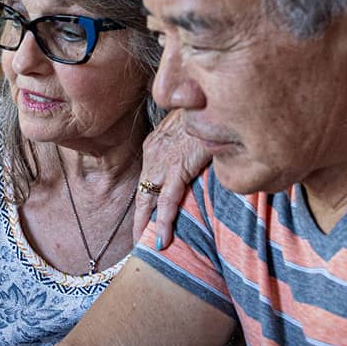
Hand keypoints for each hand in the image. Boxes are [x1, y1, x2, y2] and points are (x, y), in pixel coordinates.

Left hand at [133, 109, 211, 249]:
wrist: (210, 98)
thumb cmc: (206, 109)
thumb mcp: (192, 126)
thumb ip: (188, 143)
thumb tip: (196, 155)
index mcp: (155, 145)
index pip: (147, 178)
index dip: (146, 199)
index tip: (145, 216)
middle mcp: (153, 155)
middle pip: (143, 193)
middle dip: (139, 219)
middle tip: (137, 241)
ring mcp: (163, 163)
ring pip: (150, 201)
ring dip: (147, 227)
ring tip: (146, 247)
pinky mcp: (177, 168)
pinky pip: (168, 201)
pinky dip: (164, 222)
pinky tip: (163, 239)